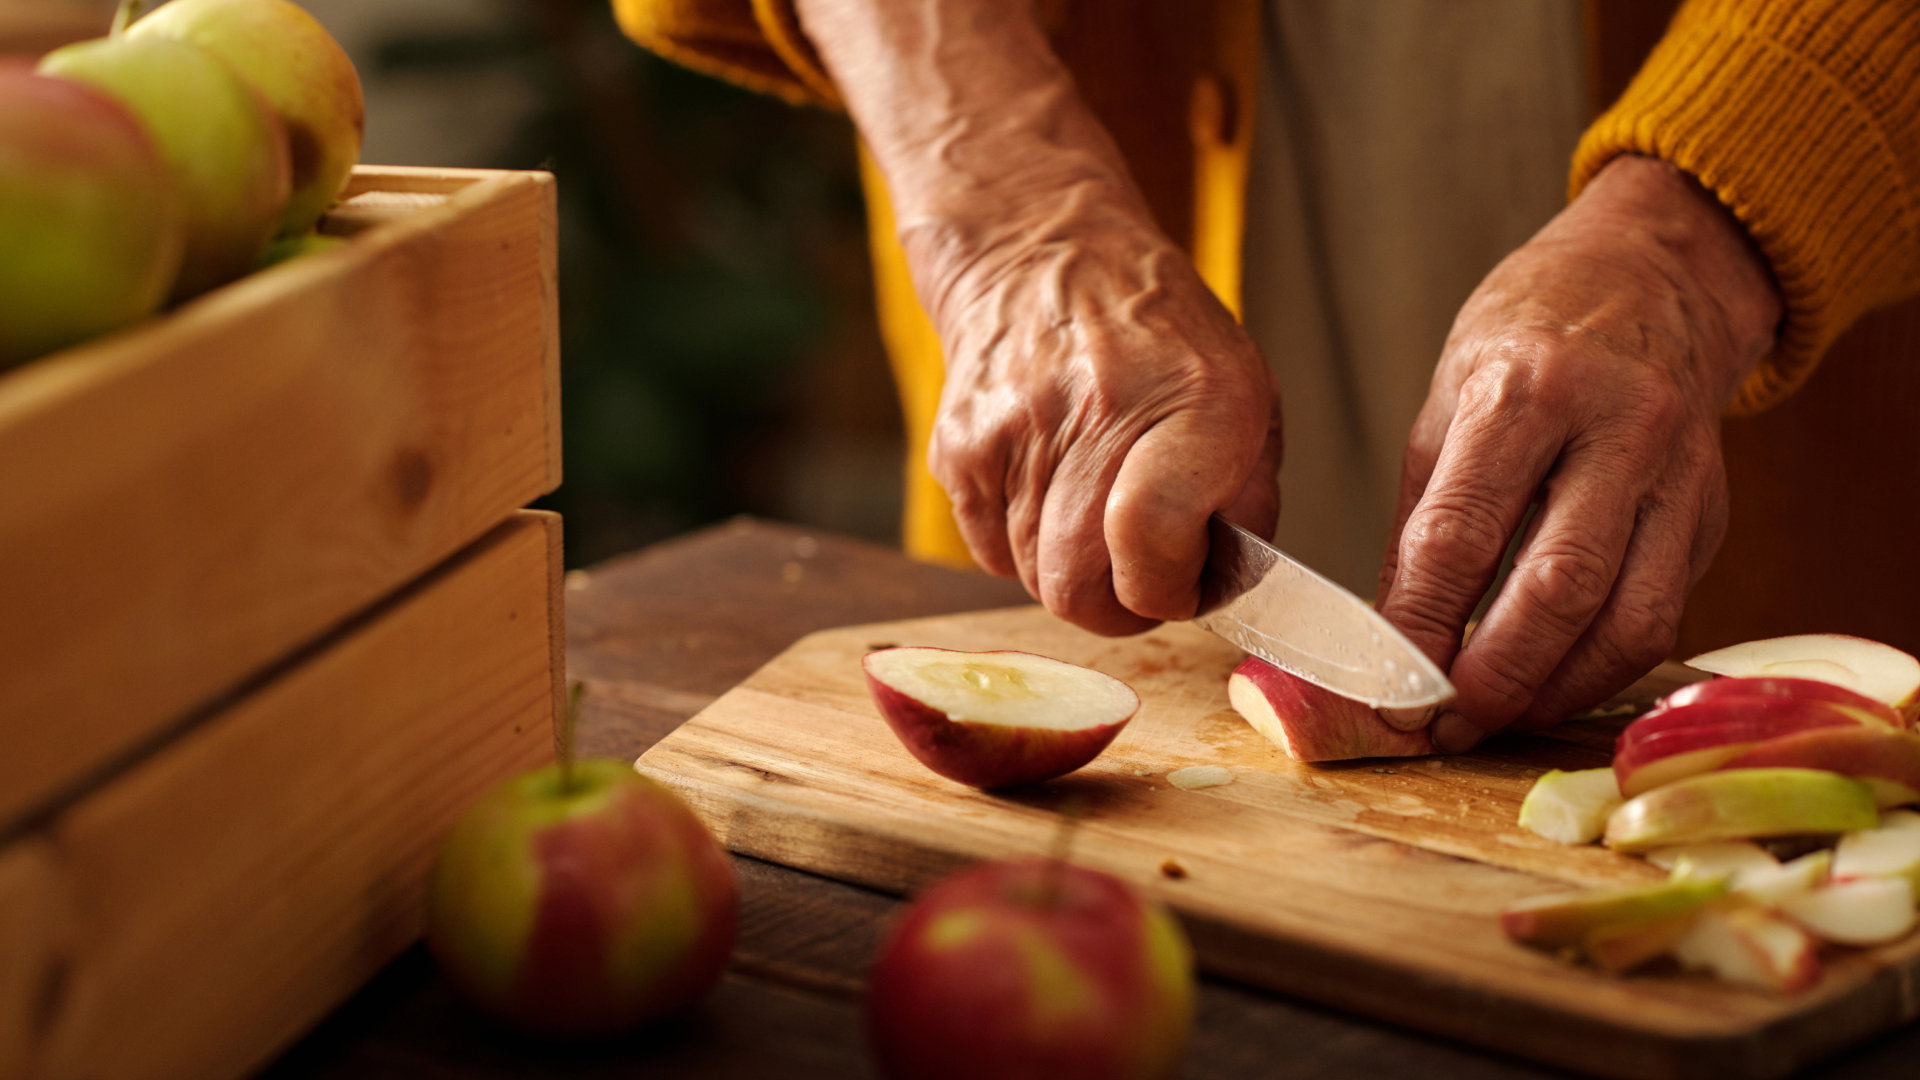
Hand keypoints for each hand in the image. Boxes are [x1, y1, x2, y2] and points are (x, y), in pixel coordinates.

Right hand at [914, 195, 1281, 635]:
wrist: (1043, 254)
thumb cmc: (1159, 336)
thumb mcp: (1247, 394)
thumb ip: (1248, 499)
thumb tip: (1220, 584)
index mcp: (1197, 400)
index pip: (1152, 547)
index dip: (1168, 591)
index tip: (1182, 581)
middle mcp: (1099, 410)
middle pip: (1078, 588)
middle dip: (1115, 604)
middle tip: (1138, 572)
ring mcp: (1016, 429)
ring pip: (1033, 578)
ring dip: (1071, 569)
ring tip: (1095, 508)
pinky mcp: (959, 447)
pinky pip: (990, 552)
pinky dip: (1022, 542)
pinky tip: (1049, 485)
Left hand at [1376, 155, 1781, 750]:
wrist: (1654, 279)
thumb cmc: (1529, 338)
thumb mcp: (1445, 402)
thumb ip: (1421, 520)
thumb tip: (1387, 636)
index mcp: (1528, 390)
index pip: (1462, 535)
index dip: (1420, 626)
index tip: (1382, 687)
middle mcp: (1618, 430)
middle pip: (1557, 588)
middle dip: (1492, 677)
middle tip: (1440, 727)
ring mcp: (1677, 476)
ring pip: (1627, 620)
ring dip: (1552, 690)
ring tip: (1491, 721)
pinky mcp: (1710, 516)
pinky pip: (1660, 616)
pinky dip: (1599, 669)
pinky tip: (1547, 687)